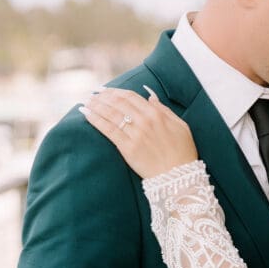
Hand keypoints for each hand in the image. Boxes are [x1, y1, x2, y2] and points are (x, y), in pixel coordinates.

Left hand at [80, 86, 197, 178]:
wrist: (179, 177)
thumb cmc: (182, 152)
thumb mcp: (180, 126)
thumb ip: (164, 110)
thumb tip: (150, 97)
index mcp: (157, 114)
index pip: (131, 96)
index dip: (115, 91)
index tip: (105, 90)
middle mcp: (144, 121)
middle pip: (118, 103)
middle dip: (103, 97)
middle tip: (92, 95)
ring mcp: (135, 134)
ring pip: (111, 114)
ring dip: (96, 106)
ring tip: (86, 103)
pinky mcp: (128, 148)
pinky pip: (109, 130)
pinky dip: (96, 120)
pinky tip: (86, 114)